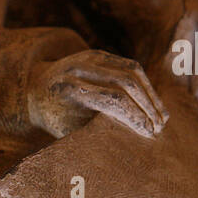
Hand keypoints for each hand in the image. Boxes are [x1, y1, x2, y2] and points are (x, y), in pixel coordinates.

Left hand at [28, 50, 167, 138]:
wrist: (35, 87)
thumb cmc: (54, 116)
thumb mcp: (67, 129)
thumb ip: (95, 131)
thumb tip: (132, 143)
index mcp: (69, 89)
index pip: (112, 99)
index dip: (135, 116)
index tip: (149, 133)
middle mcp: (80, 68)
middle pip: (126, 83)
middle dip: (147, 106)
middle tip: (159, 128)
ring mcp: (90, 57)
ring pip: (132, 71)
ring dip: (151, 95)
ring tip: (162, 118)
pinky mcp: (99, 54)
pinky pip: (129, 66)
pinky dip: (145, 85)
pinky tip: (154, 103)